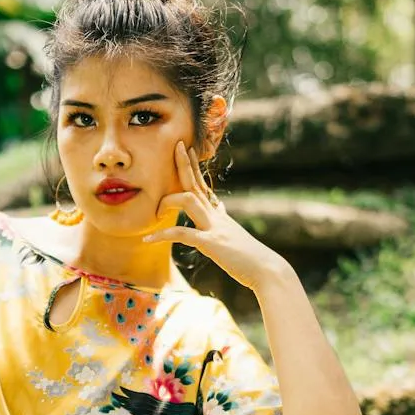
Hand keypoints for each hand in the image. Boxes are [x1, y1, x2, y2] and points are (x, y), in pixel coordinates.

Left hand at [142, 140, 280, 290]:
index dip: (194, 167)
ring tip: (154, 212)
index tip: (186, 149)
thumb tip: (221, 208)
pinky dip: (164, 235)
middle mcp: (216, 216)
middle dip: (184, 164)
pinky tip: (148, 239)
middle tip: (175, 145)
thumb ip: (224, 219)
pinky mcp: (211, 242)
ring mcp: (214, 227)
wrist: (266, 269)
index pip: (204, 186)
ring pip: (189, 200)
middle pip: (196, 184)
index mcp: (219, 215)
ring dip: (168, 201)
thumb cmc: (249, 256)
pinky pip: (183, 233)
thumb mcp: (234, 233)